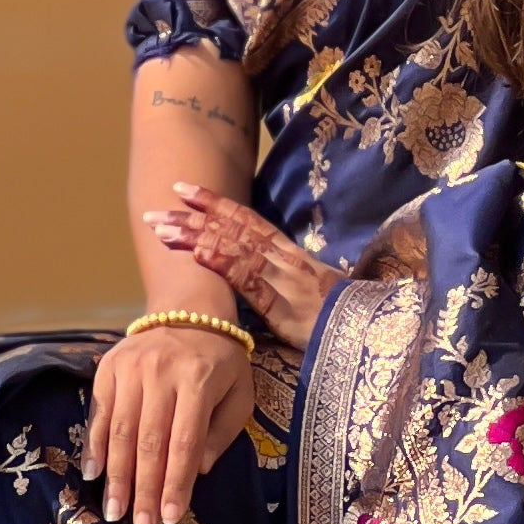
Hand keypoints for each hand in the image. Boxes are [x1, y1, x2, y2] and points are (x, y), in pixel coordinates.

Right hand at [83, 324, 257, 523]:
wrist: (188, 309)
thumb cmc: (220, 361)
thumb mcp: (239, 392)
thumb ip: (222, 432)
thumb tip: (198, 471)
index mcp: (198, 380)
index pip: (184, 442)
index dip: (176, 483)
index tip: (170, 518)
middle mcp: (160, 373)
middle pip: (149, 442)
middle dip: (143, 489)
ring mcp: (130, 369)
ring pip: (119, 431)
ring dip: (116, 476)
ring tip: (114, 511)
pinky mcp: (107, 368)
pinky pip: (98, 414)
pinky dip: (94, 446)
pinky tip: (93, 474)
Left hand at [144, 186, 337, 350]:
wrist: (369, 333)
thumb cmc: (344, 317)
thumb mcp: (314, 291)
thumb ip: (287, 281)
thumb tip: (261, 277)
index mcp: (291, 254)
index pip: (247, 220)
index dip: (215, 203)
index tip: (183, 190)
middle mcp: (284, 259)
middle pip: (232, 229)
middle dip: (193, 217)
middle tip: (155, 208)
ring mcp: (283, 279)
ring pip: (233, 248)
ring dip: (194, 236)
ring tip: (161, 229)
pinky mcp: (283, 306)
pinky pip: (248, 280)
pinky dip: (222, 264)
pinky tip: (196, 254)